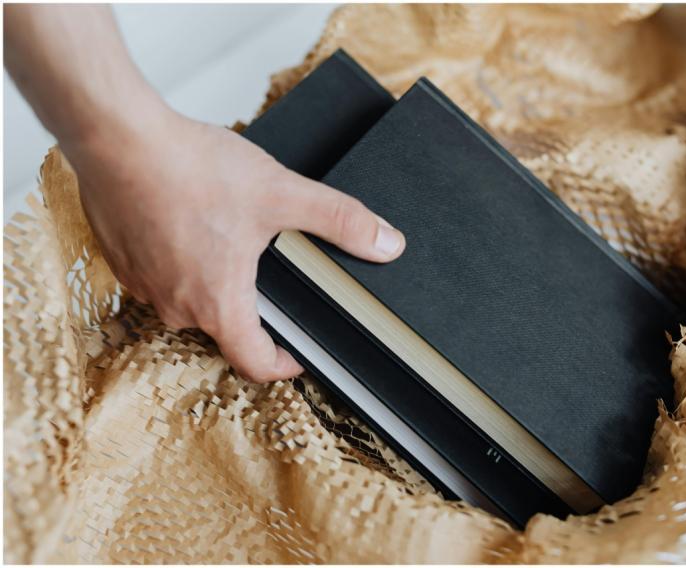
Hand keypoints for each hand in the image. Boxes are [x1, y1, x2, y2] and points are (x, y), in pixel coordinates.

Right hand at [67, 104, 405, 382]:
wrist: (118, 138)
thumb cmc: (190, 170)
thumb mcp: (280, 194)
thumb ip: (339, 220)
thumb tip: (386, 244)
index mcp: (219, 304)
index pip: (255, 364)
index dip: (286, 364)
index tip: (302, 351)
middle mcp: (177, 307)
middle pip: (226, 329)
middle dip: (255, 308)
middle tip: (275, 274)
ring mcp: (145, 286)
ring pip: (193, 300)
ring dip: (217, 281)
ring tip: (235, 240)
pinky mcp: (124, 260)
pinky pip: (163, 275)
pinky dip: (184, 260)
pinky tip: (196, 223)